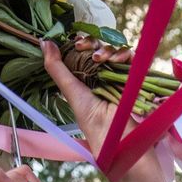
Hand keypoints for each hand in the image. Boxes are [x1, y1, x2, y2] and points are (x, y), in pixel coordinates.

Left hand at [41, 38, 159, 181]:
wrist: (119, 139)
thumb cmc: (94, 122)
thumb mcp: (72, 93)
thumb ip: (57, 69)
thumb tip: (44, 42)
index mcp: (87, 78)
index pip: (84, 51)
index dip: (80, 43)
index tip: (76, 44)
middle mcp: (104, 75)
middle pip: (100, 47)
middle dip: (93, 43)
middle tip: (85, 48)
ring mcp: (121, 76)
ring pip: (115, 50)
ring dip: (107, 48)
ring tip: (100, 58)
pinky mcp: (137, 78)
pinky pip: (133, 58)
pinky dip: (124, 54)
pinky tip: (116, 60)